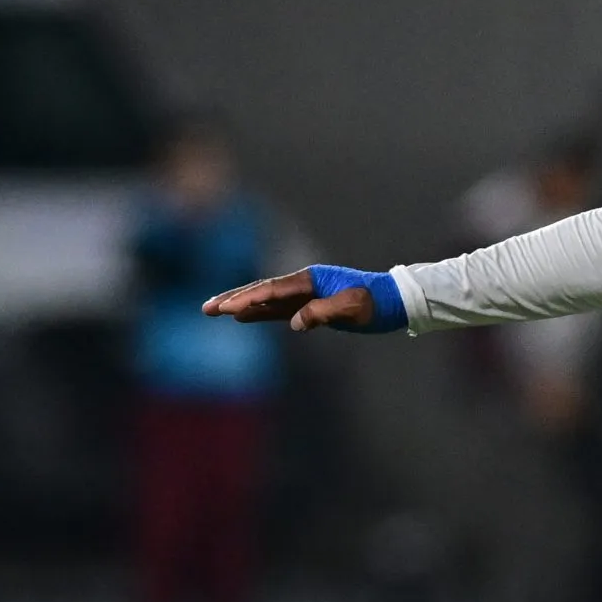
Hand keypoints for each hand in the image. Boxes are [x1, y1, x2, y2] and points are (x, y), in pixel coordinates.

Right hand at [203, 268, 377, 330]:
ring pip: (265, 299)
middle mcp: (304, 283)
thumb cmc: (377, 303)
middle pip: (261, 290)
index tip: (226, 310)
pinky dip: (258, 313)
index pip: (272, 290)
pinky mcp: (309, 306)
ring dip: (241, 305)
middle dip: (233, 299)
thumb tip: (294, 323)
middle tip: (206, 309)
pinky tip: (241, 318)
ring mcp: (305, 294)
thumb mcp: (353, 309)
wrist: (395, 301)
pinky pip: (277, 309)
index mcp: (311, 279)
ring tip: (213, 310)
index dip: (248, 300)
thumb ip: (323, 313)